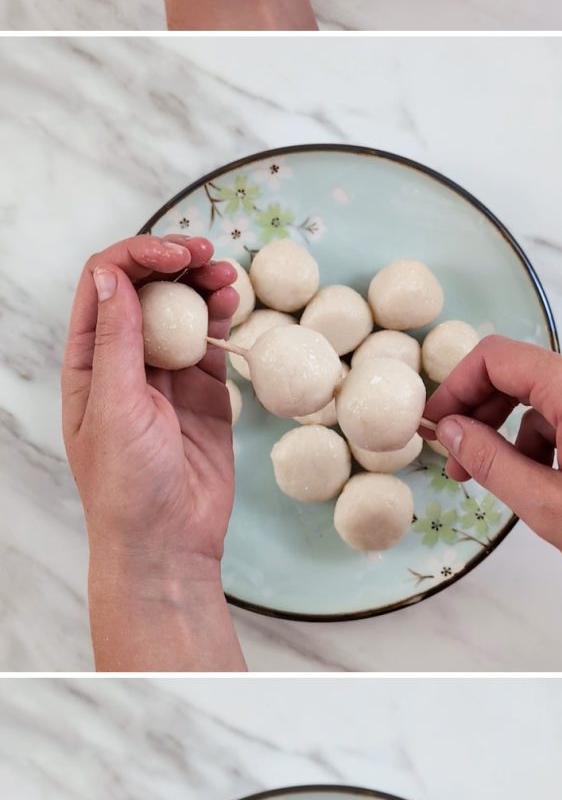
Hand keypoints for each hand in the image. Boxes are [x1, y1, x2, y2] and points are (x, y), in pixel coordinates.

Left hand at [61, 234, 244, 669]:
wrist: (167, 544)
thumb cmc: (126, 486)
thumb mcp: (115, 405)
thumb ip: (117, 338)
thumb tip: (111, 275)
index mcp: (89, 361)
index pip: (105, 284)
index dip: (137, 257)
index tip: (174, 255)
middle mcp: (124, 361)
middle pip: (146, 288)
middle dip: (173, 261)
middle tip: (205, 255)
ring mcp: (165, 376)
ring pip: (181, 310)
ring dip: (202, 285)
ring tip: (227, 278)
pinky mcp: (202, 395)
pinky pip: (211, 343)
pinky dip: (223, 319)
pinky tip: (234, 306)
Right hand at [419, 338, 561, 590]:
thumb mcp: (549, 507)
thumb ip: (490, 462)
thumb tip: (452, 431)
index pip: (497, 358)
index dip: (456, 387)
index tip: (437, 424)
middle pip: (525, 374)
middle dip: (484, 414)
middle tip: (459, 462)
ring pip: (553, 398)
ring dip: (521, 433)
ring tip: (514, 485)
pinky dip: (557, 440)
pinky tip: (556, 483)